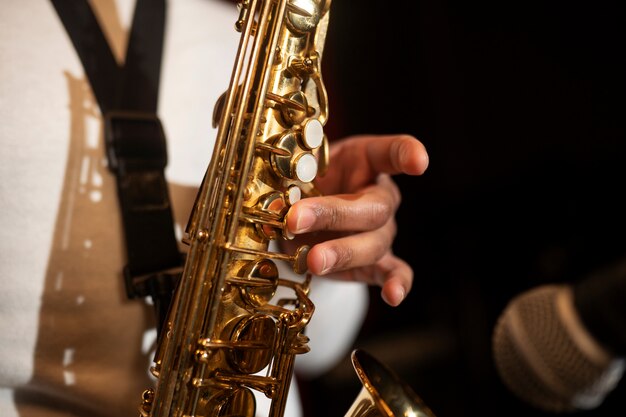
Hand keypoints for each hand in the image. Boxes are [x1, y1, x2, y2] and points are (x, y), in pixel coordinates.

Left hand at [286, 134, 428, 305]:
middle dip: (333, 214)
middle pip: (373, 207)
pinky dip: (396, 284)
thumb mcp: (294, 173)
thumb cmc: (304, 184)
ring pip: (374, 242)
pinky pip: (393, 272)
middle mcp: (381, 195)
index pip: (391, 153)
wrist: (303, 219)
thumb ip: (288, 181)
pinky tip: (393, 295)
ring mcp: (382, 231)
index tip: (418, 162)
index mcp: (365, 161)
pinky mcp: (376, 262)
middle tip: (296, 219)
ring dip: (342, 252)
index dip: (405, 154)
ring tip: (313, 260)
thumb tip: (274, 203)